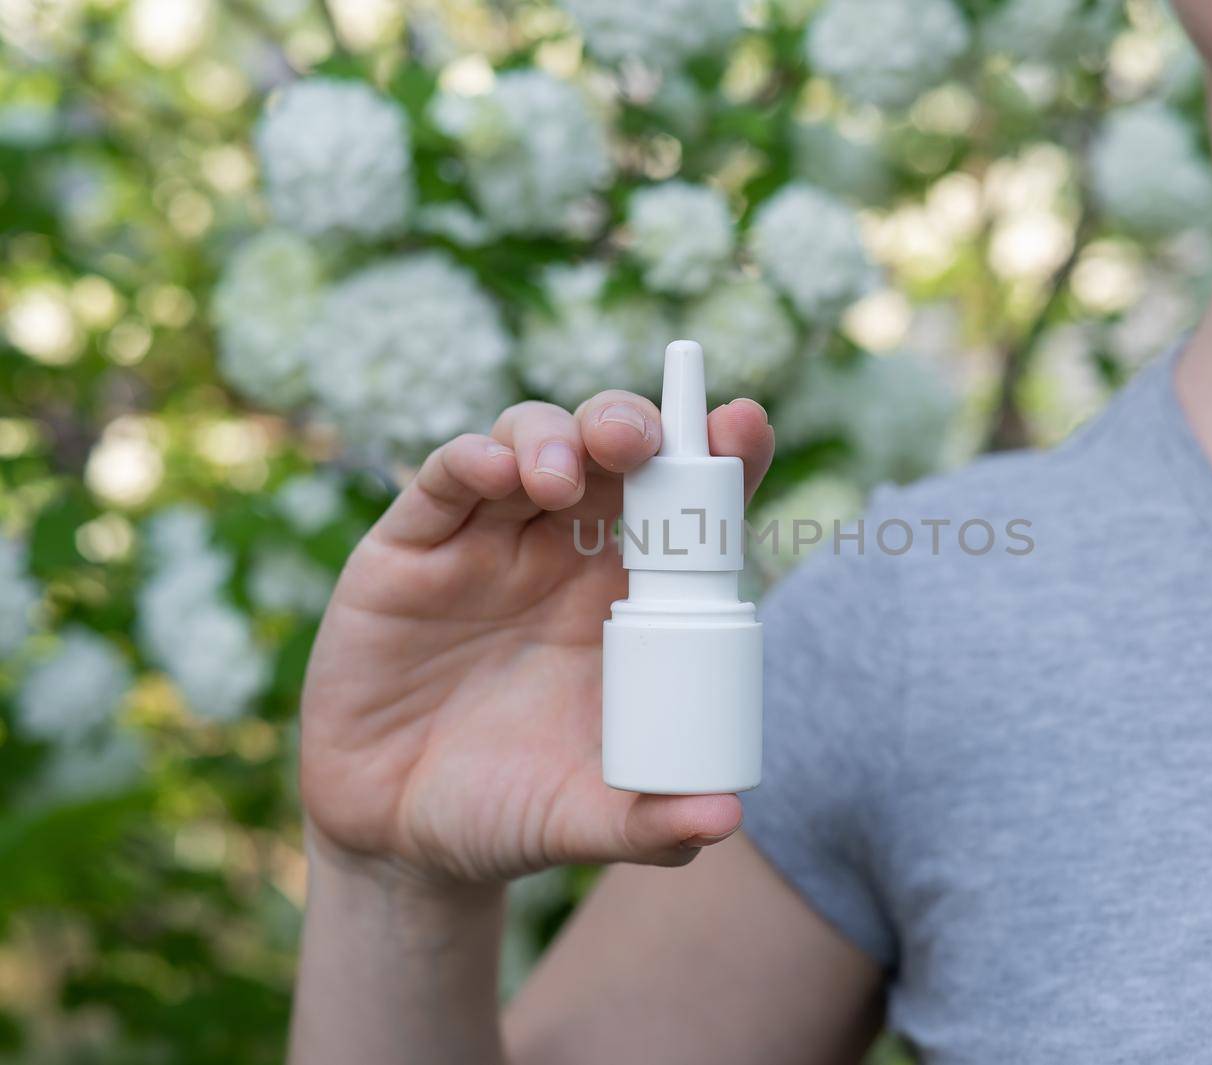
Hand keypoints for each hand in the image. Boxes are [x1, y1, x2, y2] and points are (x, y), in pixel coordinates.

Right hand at [298, 391, 774, 886]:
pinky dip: (472, 460)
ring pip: (530, 443)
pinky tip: (494, 472)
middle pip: (611, 453)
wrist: (400, 840)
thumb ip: (652, 824)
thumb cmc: (510, 814)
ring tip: (563, 476)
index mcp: (629, 600)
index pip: (687, 509)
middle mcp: (565, 555)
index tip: (744, 425)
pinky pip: (444, 481)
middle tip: (642, 443)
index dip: (718, 459)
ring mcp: (488, 544)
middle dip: (635, 425)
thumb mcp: (587, 822)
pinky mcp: (411, 550)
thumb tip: (725, 817)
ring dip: (556, 436)